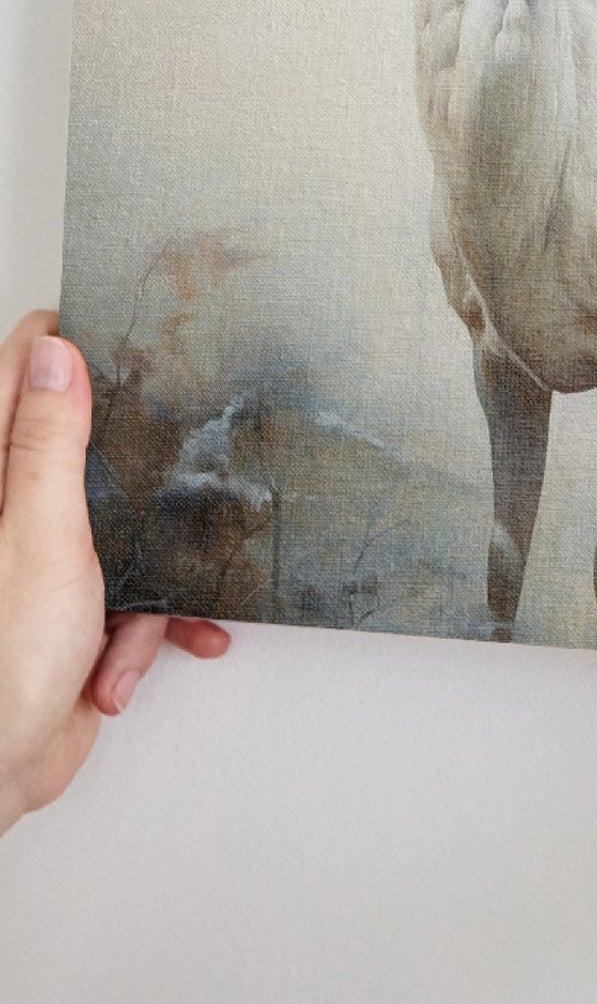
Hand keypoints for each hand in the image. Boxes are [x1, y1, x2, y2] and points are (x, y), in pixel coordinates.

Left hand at [0, 310, 228, 834]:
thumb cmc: (1, 666)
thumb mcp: (39, 538)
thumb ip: (47, 445)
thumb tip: (54, 354)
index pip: (20, 374)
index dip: (69, 348)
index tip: (124, 337)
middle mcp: (12, 513)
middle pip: (83, 447)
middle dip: (138, 472)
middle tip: (171, 464)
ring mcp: (42, 561)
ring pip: (123, 526)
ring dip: (149, 577)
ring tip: (137, 619)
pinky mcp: (72, 608)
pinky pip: (133, 594)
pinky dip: (146, 629)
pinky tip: (131, 662)